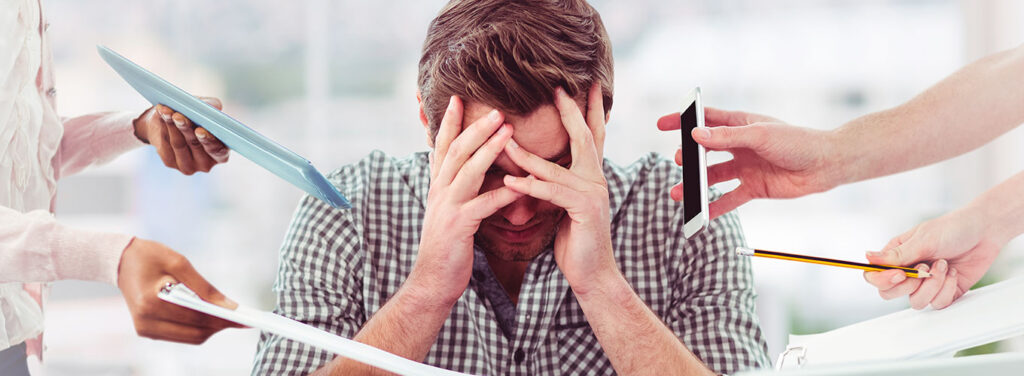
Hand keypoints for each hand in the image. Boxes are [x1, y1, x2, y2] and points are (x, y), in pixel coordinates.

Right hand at [118, 238, 241, 343]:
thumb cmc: (150, 256)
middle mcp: (146, 322)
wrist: (120, 261)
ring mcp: (145, 329)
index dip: (222, 319)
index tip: (243, 318)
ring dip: (210, 328)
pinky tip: (209, 316)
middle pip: (195, 334)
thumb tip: (229, 306)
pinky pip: (180, 335)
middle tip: (241, 318)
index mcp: (151, 303)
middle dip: (219, 326)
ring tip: (228, 316)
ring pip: (190, 338)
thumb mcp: (179, 263)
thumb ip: (205, 287)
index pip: (195, 318)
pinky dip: (197, 327)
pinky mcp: (147, 331)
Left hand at [133, 97, 229, 174]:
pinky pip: (166, 143)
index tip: (200, 130)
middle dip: (186, 128)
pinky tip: (162, 114)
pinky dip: (163, 126)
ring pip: (178, 143)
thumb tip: (212, 107)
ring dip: (171, 125)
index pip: (218, 150)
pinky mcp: (170, 162)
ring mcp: (188, 165)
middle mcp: (206, 163)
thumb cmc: (195, 115)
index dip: (209, 141)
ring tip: (166, 110)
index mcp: (221, 152)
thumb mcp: (205, 107)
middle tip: (178, 116)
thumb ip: (213, 106)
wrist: (170, 122)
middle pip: (195, 145)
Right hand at [409, 96, 521, 304]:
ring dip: (489, 149)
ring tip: (509, 131)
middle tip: (497, 108)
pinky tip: (523, 184)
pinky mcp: (459, 226)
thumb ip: (453, 187)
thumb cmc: (447, 245)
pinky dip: (504, 193)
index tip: (458, 98)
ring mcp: (447, 207)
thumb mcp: (446, 210)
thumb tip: (459, 167)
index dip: (449, 122)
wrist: (432, 280)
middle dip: (475, 127)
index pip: (442, 146)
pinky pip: (484, 205)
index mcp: (437, 186)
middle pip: (457, 151)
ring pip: (468, 171)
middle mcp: (439, 191)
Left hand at [502, 84, 617, 292]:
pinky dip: (529, 187)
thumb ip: (556, 184)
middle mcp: (596, 179)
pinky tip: (509, 182)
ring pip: (555, 167)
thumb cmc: (575, 240)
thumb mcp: (563, 206)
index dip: (587, 110)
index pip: (591, 136)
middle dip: (570, 111)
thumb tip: (536, 168)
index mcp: (591, 176)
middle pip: (584, 137)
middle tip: (557, 87)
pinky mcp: (583, 210)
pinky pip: (551, 193)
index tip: (584, 85)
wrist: (592, 274)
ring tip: (504, 140)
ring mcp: (593, 193)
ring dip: (526, 155)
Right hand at [656, 108, 836, 218]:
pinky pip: (729, 199)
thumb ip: (727, 137)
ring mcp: (745, 167)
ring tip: (678, 193)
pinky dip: (714, 207)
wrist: (825, 166)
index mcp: (741, 124)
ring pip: (713, 177)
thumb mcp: (760, 135)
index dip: (683, 121)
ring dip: (696, 185)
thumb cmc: (797, 142)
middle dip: (688, 157)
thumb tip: (696, 135)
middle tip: (678, 162)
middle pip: (705, 151)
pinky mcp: (753, 188)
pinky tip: (701, 214)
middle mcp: (740, 145)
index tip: (662, 124)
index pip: (705, 120)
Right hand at [863, 206, 1001, 309]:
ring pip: (915, 301)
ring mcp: (925, 284)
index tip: (900, 274)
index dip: (882, 280)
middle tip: (924, 270)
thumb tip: (867, 257)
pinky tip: (952, 272)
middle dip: (909, 285)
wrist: (985, 232)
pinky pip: (937, 304)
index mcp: (896, 256)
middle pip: (889, 293)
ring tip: (943, 265)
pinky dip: (946, 289)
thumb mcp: (923, 239)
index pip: (874, 276)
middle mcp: (907, 271)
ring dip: (932, 285)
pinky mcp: (943, 292)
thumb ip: (896, 255)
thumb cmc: (952, 229)